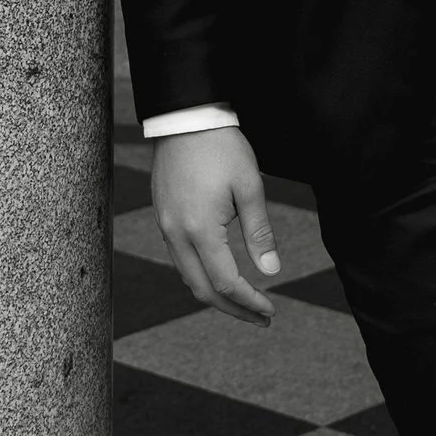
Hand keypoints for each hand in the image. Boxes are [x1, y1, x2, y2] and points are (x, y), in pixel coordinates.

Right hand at [149, 126, 280, 320]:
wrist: (185, 117)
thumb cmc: (221, 147)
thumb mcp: (249, 187)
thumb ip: (259, 232)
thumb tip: (271, 271)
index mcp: (201, 230)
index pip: (227, 283)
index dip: (250, 302)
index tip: (271, 311)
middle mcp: (177, 234)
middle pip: (202, 290)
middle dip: (233, 308)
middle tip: (260, 318)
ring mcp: (166, 226)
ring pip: (188, 276)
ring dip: (216, 294)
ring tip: (244, 300)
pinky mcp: (163, 217)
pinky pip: (180, 259)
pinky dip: (201, 274)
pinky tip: (220, 273)